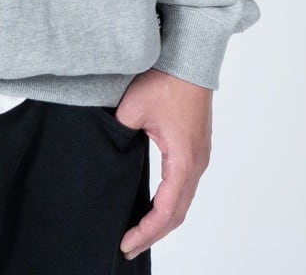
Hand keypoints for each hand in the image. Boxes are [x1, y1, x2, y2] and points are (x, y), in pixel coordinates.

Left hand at [114, 68, 212, 260]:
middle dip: (152, 234)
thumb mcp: (133, 109)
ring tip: (139, 233)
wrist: (190, 58)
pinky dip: (170, 204)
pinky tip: (155, 206)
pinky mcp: (195, 149)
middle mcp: (196, 164)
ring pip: (183, 202)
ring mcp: (198, 157)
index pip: (165, 211)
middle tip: (128, 247)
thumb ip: (118, 134)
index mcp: (183, 160)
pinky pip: (184, 186)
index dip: (146, 232)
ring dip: (163, 221)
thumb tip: (106, 150)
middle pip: (177, 213)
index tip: (126, 243)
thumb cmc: (166, 80)